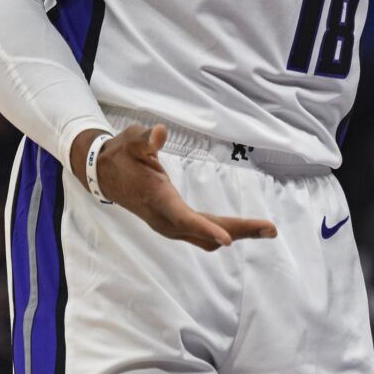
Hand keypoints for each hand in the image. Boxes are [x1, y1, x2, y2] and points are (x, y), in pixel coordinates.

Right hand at [71, 125, 276, 250]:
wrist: (103, 174)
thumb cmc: (122, 154)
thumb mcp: (131, 140)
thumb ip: (145, 138)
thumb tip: (160, 133)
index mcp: (157, 199)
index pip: (184, 218)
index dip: (206, 228)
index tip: (228, 239)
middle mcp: (164, 219)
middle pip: (204, 232)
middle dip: (238, 231)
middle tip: (270, 229)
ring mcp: (168, 225)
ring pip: (206, 237)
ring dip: (236, 233)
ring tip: (266, 230)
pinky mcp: (173, 224)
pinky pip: (202, 233)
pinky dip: (224, 232)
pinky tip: (242, 230)